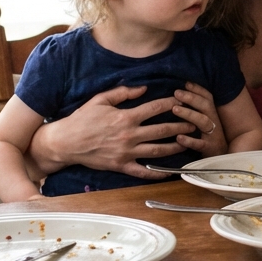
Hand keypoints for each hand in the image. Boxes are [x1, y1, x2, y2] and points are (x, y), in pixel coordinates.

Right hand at [30, 86, 189, 178]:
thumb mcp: (100, 100)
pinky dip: (157, 173)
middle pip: (162, 130)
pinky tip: (170, 172)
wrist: (66, 142)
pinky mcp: (122, 166)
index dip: (171, 103)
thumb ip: (123, 92)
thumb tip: (144, 87)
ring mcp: (127, 153)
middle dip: (180, 125)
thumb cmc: (83, 119)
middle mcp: (129, 135)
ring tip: (189, 143)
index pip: (154, 108)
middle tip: (195, 123)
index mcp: (125, 117)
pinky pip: (143, 172)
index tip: (182, 100)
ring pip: (157, 150)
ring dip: (176, 146)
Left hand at [172, 81, 224, 155]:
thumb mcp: (204, 121)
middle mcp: (214, 122)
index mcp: (212, 114)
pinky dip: (189, 140)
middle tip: (176, 93)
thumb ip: (196, 109)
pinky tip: (179, 137)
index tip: (185, 83)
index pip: (207, 97)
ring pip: (203, 122)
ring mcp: (213, 135)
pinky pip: (200, 144)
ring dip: (189, 114)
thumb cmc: (207, 138)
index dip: (198, 89)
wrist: (220, 159)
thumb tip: (179, 92)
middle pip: (206, 106)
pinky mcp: (209, 149)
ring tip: (175, 109)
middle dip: (191, 98)